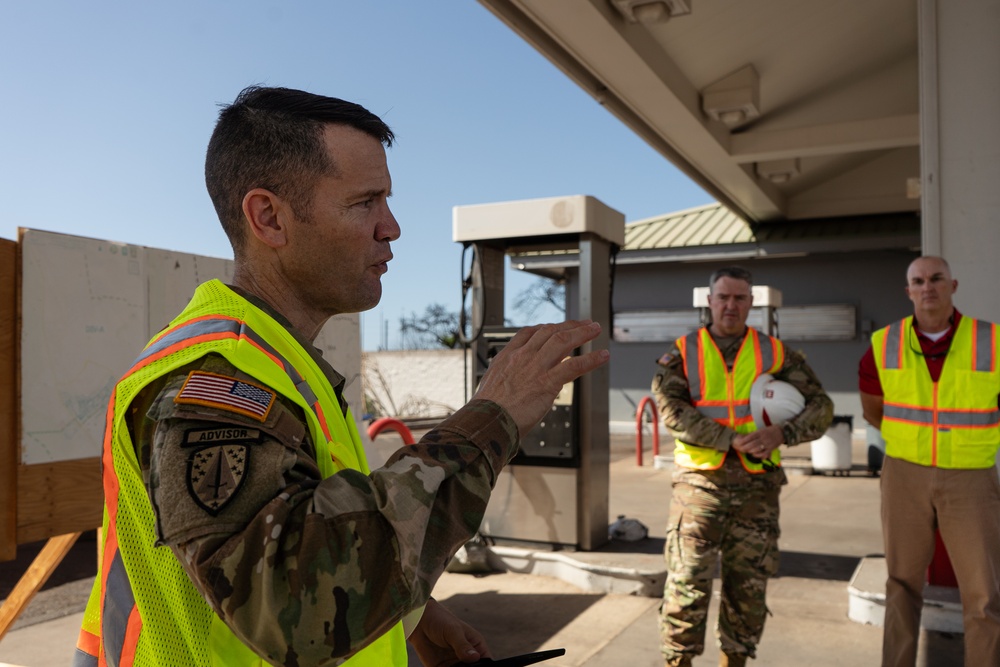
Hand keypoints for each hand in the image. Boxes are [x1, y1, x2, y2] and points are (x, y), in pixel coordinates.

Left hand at [408, 598, 489, 665]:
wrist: (419, 622)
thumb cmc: (441, 620)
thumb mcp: (453, 631)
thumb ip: (462, 645)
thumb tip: (475, 657)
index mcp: (476, 647)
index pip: (486, 663)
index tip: (474, 666)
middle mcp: (467, 658)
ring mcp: (454, 665)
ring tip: (449, 666)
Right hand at [473, 320, 608, 436]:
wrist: (486, 421)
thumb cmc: (487, 412)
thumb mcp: (491, 386)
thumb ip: (506, 381)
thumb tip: (515, 386)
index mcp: (507, 357)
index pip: (528, 333)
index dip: (545, 327)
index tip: (556, 327)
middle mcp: (522, 357)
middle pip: (549, 331)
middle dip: (569, 325)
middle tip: (583, 324)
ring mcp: (535, 367)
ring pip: (563, 341)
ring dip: (583, 333)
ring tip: (595, 329)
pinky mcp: (547, 382)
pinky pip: (574, 365)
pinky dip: (591, 359)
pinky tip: (602, 356)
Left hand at [732, 424, 784, 458]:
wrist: (782, 432)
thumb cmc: (769, 431)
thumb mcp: (761, 430)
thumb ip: (754, 434)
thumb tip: (743, 437)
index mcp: (760, 432)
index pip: (751, 436)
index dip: (744, 440)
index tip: (739, 443)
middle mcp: (764, 438)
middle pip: (753, 443)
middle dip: (746, 447)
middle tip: (741, 449)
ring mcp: (768, 443)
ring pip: (758, 448)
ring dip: (751, 451)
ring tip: (747, 451)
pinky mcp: (771, 448)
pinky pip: (764, 453)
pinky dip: (758, 455)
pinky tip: (754, 455)